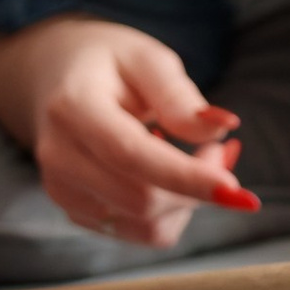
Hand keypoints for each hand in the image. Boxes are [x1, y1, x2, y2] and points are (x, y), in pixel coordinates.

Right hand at [0, 16, 256, 250]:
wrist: (52, 78)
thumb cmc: (108, 63)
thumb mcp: (146, 59)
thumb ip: (180, 96)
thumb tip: (221, 129)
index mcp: (73, 108)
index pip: (132, 156)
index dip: (186, 178)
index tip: (236, 190)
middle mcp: (60, 157)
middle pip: (142, 200)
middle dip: (199, 185)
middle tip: (223, 148)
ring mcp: (63, 190)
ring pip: (146, 225)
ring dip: (189, 201)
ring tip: (198, 156)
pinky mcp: (75, 211)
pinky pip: (140, 231)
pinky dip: (173, 210)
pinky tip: (173, 174)